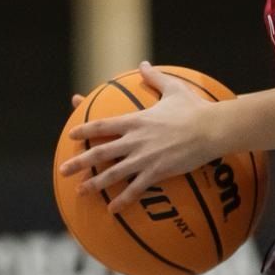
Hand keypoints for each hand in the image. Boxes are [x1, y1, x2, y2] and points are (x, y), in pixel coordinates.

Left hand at [58, 63, 218, 213]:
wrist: (211, 128)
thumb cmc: (195, 107)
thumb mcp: (173, 88)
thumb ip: (155, 77)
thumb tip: (143, 63)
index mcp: (137, 120)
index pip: (103, 124)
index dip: (84, 129)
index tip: (71, 135)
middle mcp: (136, 139)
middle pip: (101, 152)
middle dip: (79, 162)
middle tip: (63, 170)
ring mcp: (145, 157)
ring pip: (113, 173)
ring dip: (94, 184)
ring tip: (79, 192)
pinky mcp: (157, 171)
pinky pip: (136, 189)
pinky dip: (123, 200)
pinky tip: (112, 210)